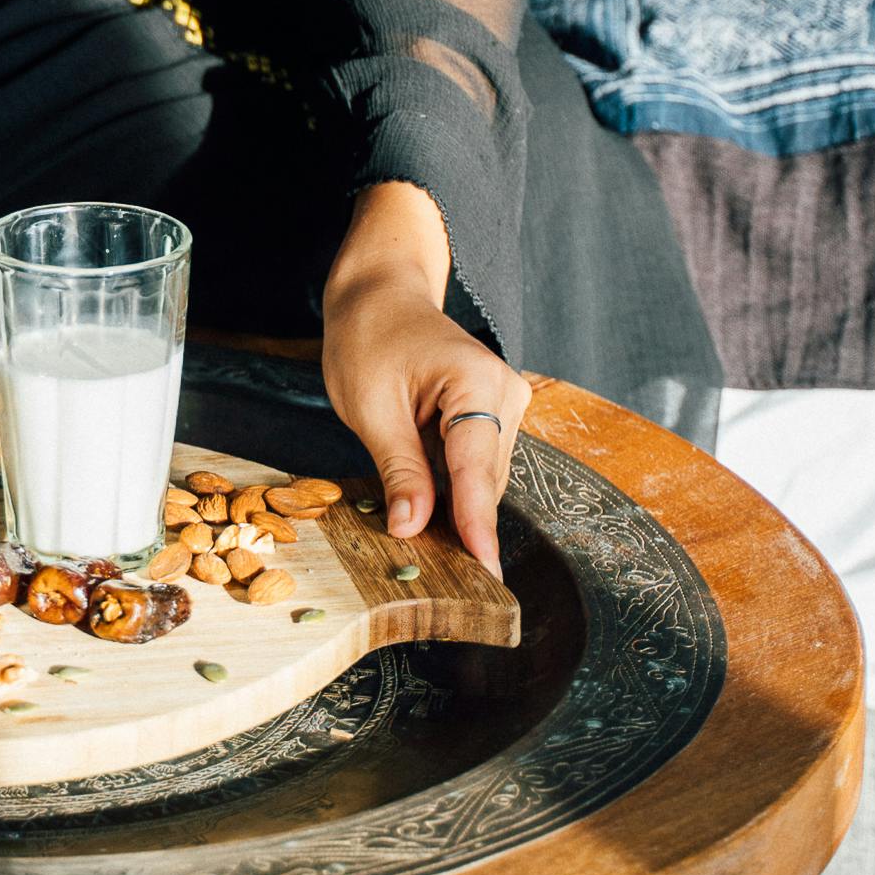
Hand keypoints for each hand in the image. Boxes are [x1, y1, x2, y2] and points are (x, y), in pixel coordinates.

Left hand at [320, 183, 530, 580]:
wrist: (381, 292)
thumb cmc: (368, 337)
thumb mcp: (370, 407)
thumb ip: (399, 469)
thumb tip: (412, 529)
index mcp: (477, 382)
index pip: (477, 470)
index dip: (477, 526)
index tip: (487, 574)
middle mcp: (505, 391)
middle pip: (485, 480)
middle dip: (464, 528)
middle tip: (446, 582)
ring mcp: (506, 400)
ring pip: (484, 477)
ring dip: (459, 511)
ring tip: (434, 554)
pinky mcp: (495, 411)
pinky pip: (478, 464)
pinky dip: (457, 489)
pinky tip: (434, 513)